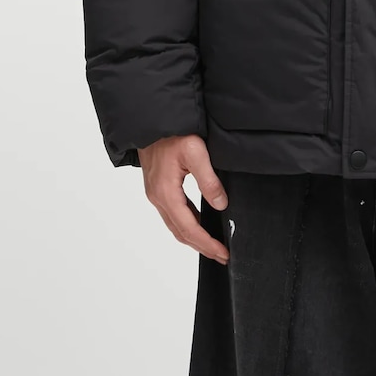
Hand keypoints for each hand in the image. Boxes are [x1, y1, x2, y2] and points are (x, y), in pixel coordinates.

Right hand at [137, 135, 229, 264]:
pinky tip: (198, 223)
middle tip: (221, 255)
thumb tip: (220, 204)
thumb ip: (208, 179)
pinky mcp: (157, 188)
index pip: (189, 228)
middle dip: (202, 246)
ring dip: (193, 237)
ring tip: (212, 245)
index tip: (223, 253)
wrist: (151, 120)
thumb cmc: (173, 132)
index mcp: (166, 193)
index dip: (207, 243)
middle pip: (180, 232)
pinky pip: (172, 214)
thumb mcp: (195, 152)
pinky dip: (186, 224)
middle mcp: (157, 198)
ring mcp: (155, 193)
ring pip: (175, 225)